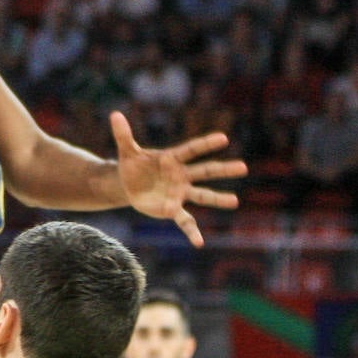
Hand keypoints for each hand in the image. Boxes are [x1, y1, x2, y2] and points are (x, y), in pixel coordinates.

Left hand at [110, 111, 245, 247]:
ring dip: (218, 199)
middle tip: (243, 167)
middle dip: (223, 170)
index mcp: (172, 158)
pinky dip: (192, 232)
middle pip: (205, 171)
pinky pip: (185, 220)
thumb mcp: (127, 150)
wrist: (129, 184)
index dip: (206, 144)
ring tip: (235, 201)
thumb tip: (115, 114)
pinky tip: (199, 243)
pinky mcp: (172, 209)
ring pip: (202, 195)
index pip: (191, 150)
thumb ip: (123, 134)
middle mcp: (181, 175)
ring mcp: (179, 193)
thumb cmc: (133, 165)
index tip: (223, 138)